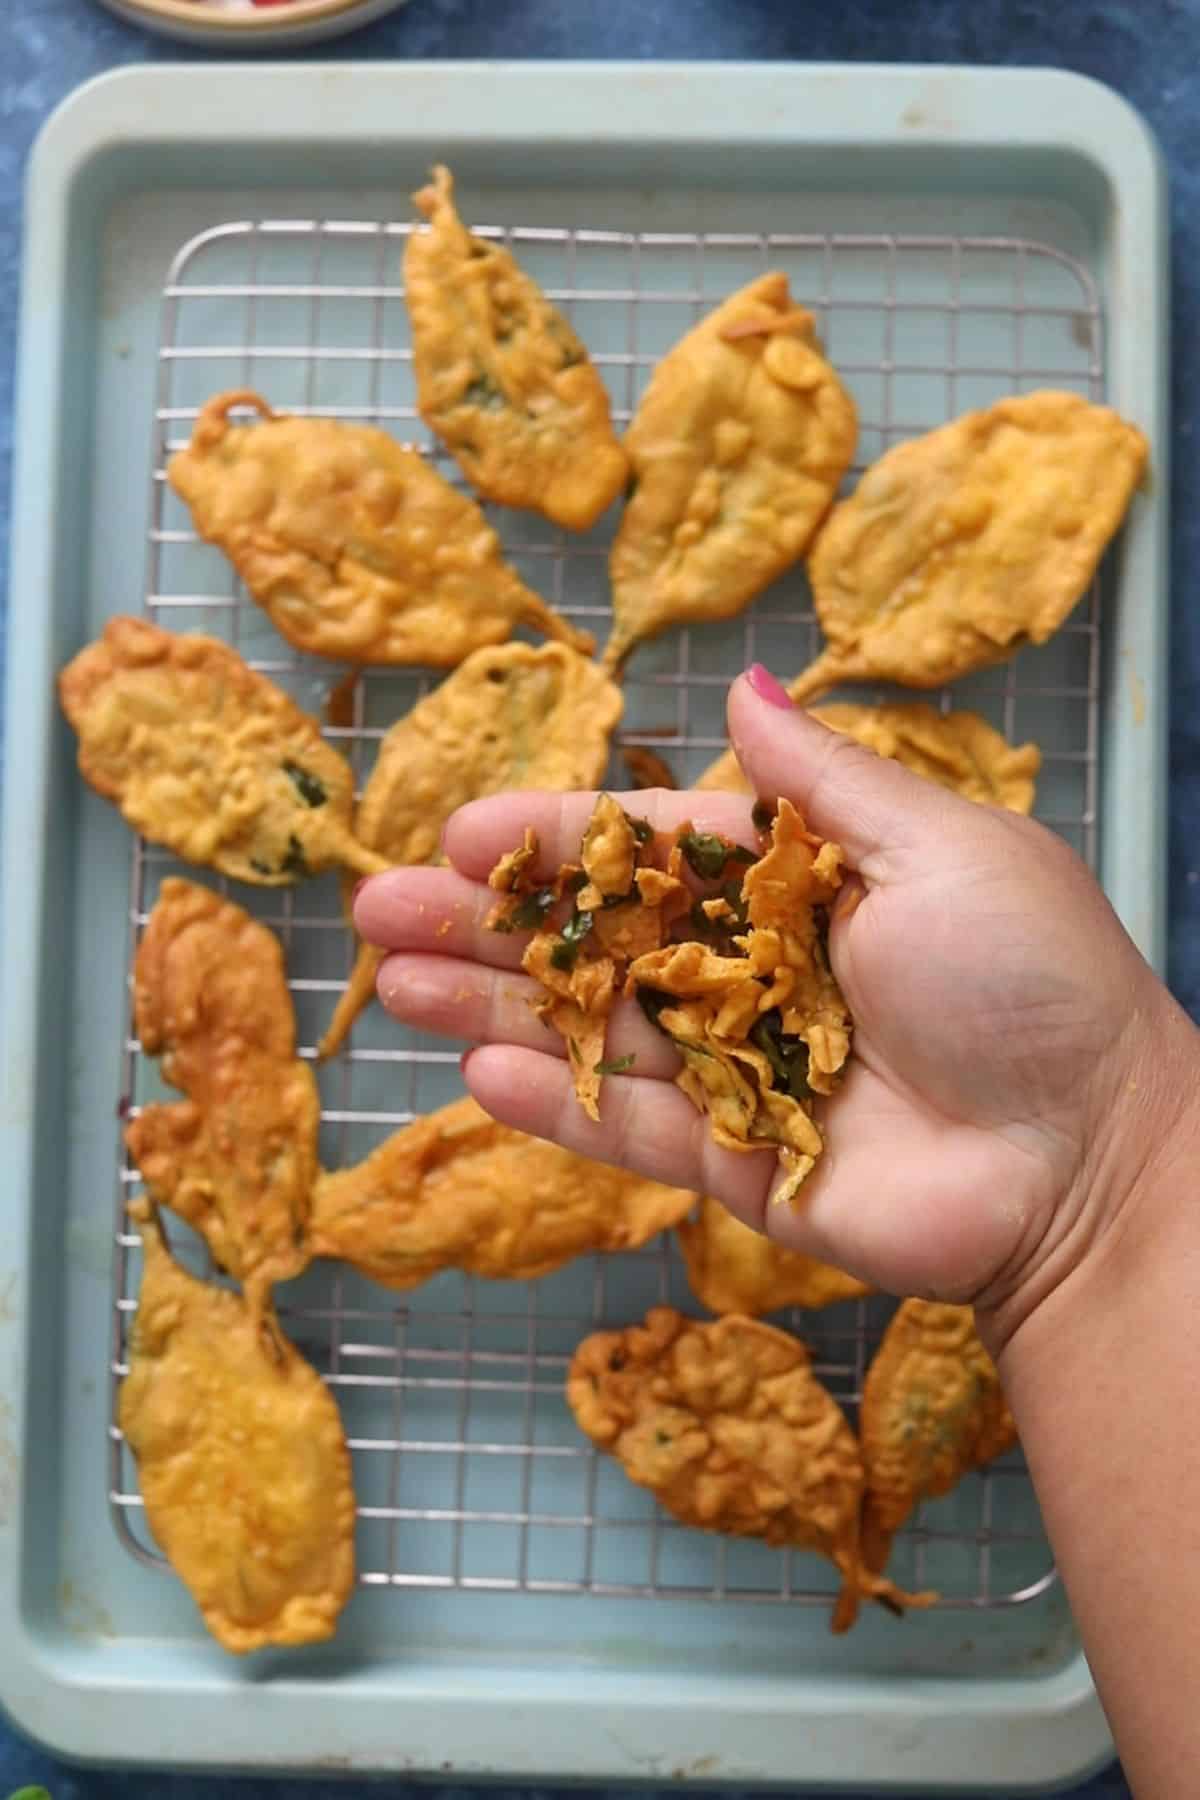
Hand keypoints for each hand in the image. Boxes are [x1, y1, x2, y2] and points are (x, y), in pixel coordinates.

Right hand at [354, 667, 1190, 1343]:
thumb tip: (745, 690)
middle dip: (489, 925)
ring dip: (491, 1006)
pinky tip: (478, 1069)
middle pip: (596, 944)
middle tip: (379, 907)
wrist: (1087, 1158)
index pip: (649, 854)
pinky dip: (554, 1104)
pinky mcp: (735, 1166)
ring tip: (394, 983)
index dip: (556, 842)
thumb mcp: (940, 849)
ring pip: (592, 1034)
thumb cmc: (1032, 983)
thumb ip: (821, 784)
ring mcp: (735, 1075)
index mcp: (797, 887)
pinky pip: (629, 1131)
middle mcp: (753, 976)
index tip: (464, 830)